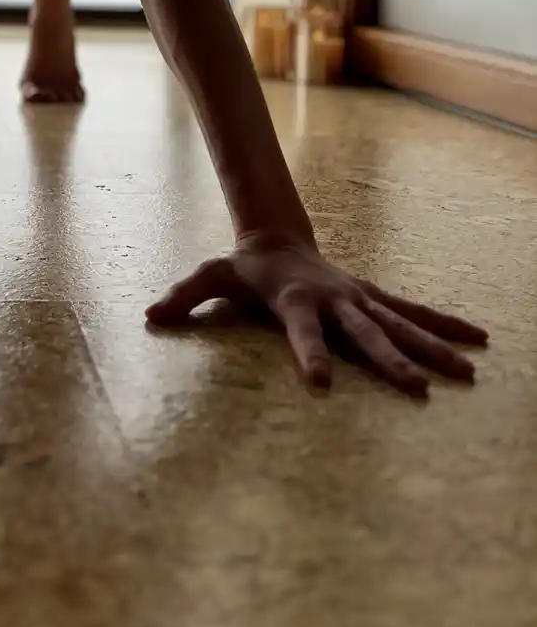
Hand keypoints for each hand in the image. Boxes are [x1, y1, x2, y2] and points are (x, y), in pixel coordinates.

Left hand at [146, 233, 487, 394]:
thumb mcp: (211, 276)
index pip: (303, 332)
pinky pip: (413, 312)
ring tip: (468, 372)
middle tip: (416, 388)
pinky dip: (444, 325)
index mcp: (295, 300)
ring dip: (433, 347)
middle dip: (390, 360)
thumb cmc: (243, 268)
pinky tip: (476, 341)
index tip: (323, 384)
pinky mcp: (372, 298)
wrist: (278, 238)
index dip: (310, 355)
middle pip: (364, 333)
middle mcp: (334, 300)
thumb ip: (184, 296)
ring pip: (400, 324)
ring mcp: (358, 298)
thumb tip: (150, 314)